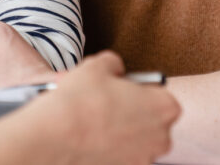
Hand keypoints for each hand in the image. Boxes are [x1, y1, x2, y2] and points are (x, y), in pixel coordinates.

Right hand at [21, 52, 180, 164]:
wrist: (55, 136)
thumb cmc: (80, 102)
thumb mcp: (98, 65)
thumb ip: (114, 63)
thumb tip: (114, 68)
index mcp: (165, 107)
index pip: (161, 95)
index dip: (140, 90)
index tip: (124, 89)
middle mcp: (161, 138)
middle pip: (151, 121)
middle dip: (133, 113)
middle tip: (108, 104)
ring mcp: (144, 159)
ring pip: (135, 141)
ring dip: (121, 133)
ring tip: (95, 122)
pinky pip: (121, 156)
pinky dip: (109, 149)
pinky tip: (91, 139)